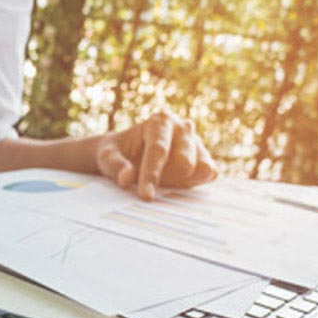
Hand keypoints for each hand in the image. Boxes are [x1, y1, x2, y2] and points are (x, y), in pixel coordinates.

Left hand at [93, 112, 217, 199]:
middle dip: (166, 179)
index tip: (145, 196)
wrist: (128, 153)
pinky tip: (174, 182)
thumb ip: (116, 166)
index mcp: (159, 121)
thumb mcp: (107, 158)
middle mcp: (182, 127)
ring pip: (200, 167)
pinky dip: (194, 182)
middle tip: (147, 188)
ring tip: (160, 180)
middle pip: (184, 161)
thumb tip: (127, 178)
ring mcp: (196, 142)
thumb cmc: (117, 153)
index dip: (152, 175)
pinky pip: (209, 173)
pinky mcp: (205, 157)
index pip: (158, 150)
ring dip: (180, 181)